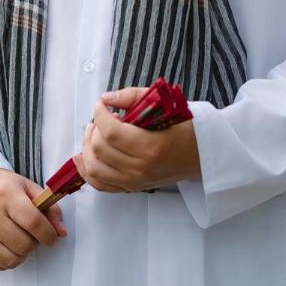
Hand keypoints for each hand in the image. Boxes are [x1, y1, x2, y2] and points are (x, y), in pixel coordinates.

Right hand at [0, 169, 66, 270]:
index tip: (52, 236)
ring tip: (20, 240)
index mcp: (6, 195)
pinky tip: (6, 245)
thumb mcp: (26, 187)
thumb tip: (61, 233)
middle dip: (35, 243)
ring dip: (22, 254)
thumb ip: (48, 208)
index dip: (49, 234)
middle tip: (33, 235)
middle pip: (24, 245)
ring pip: (12, 260)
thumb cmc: (0, 187)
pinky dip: (7, 260)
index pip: (34, 222)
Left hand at [74, 87, 200, 193]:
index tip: (100, 104)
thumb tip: (106, 98)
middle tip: (100, 117)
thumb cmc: (184, 128)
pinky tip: (84, 156)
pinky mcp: (131, 188)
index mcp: (150, 146)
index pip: (111, 132)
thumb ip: (131, 97)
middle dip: (94, 129)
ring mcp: (134, 181)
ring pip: (95, 169)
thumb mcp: (162, 104)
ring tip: (93, 133)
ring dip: (87, 148)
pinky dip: (87, 170)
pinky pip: (100, 184)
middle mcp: (140, 168)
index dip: (100, 114)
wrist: (201, 155)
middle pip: (100, 149)